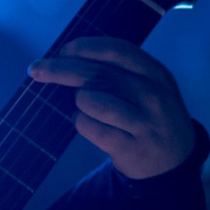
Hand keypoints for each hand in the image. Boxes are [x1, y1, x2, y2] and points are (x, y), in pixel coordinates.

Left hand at [28, 37, 195, 178]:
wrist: (173, 162)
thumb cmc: (147, 116)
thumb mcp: (145, 87)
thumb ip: (116, 71)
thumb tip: (65, 58)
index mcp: (155, 73)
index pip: (116, 50)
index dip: (84, 47)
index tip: (62, 50)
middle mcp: (152, 95)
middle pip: (96, 74)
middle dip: (59, 69)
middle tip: (35, 70)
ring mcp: (143, 122)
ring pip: (90, 101)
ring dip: (78, 103)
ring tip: (87, 108)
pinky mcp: (130, 146)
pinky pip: (89, 127)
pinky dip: (81, 123)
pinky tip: (91, 125)